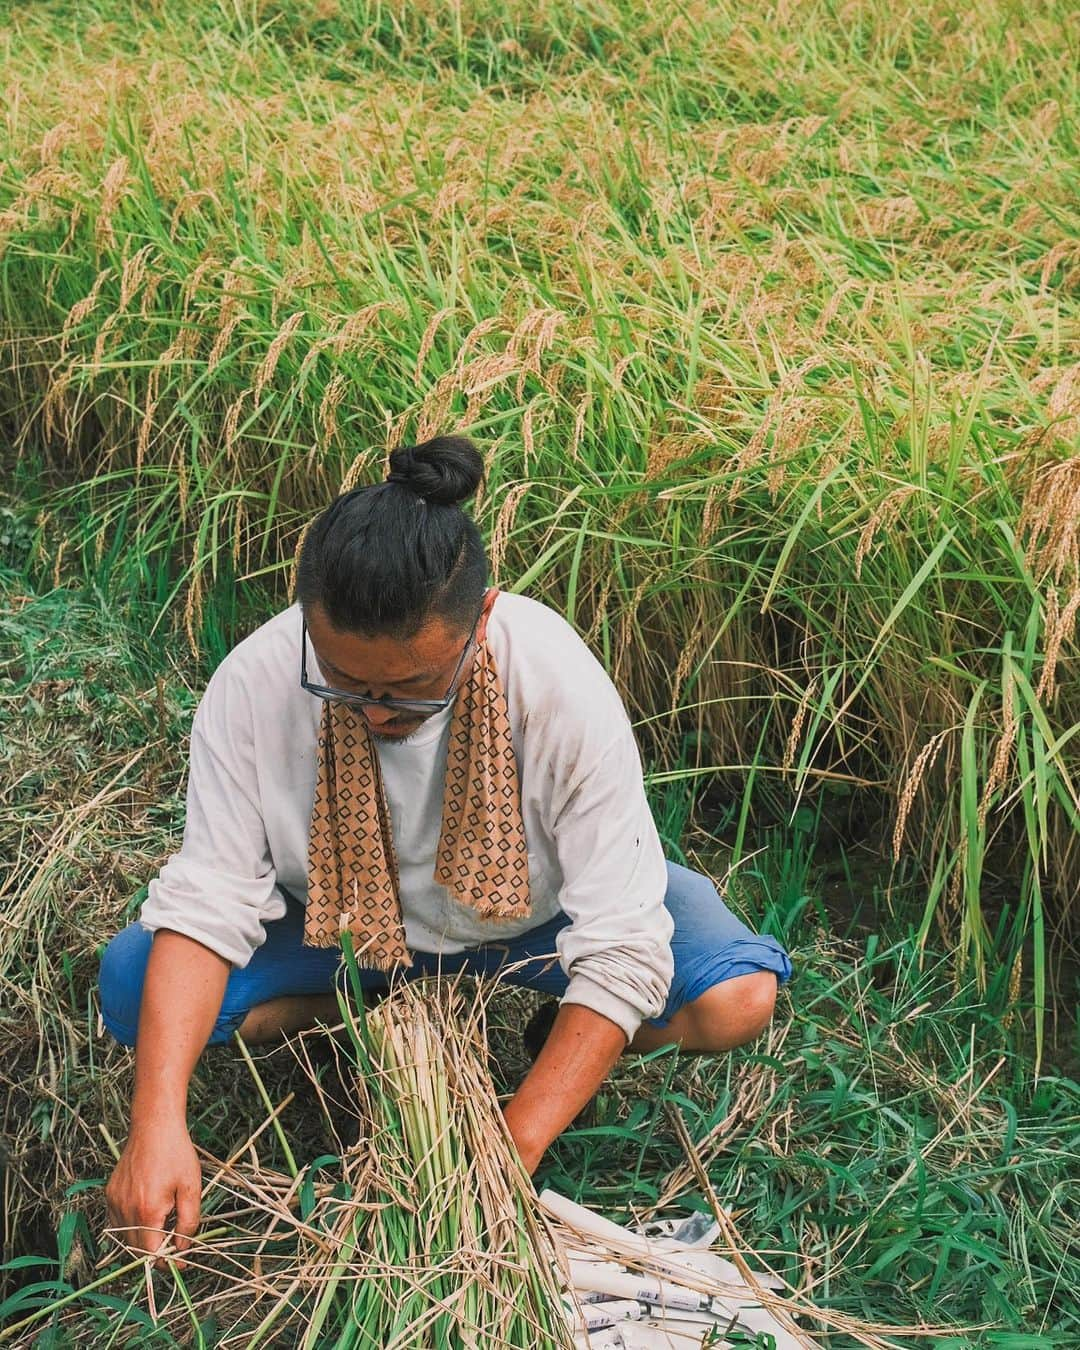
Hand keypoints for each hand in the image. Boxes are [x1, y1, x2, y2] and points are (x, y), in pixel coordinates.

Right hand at [104, 1121, 201, 1269]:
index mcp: (147, 1211)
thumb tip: (183, 1249)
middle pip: (137, 1250)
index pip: (151, 1255)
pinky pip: (118, 1222)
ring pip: (126, 1238)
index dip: (167, 1262)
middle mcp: (125, 1210)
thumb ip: (188, 1223)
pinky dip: (132, 1226)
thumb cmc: (176, 1153)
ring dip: (144, 1239)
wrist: (154, 1125)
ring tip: (165, 1222)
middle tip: (176, 1243)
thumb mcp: (191, 1188)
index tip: (180, 1261)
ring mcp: (114, 1203)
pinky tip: (148, 1212)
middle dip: (157, 1252)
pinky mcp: (109, 1195)